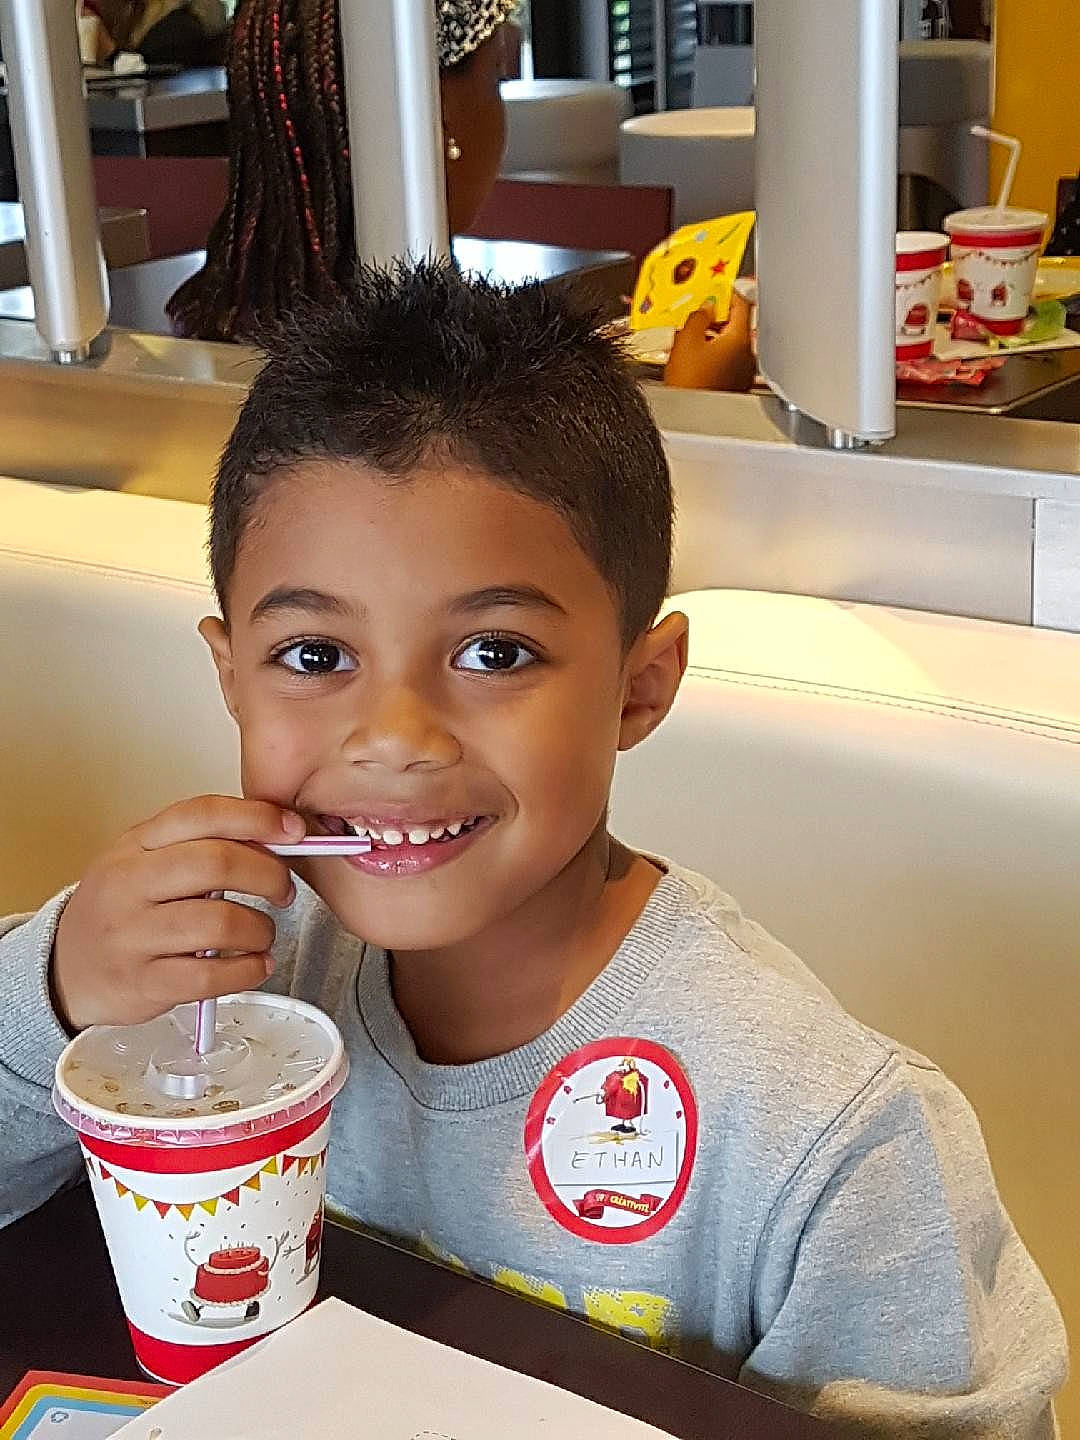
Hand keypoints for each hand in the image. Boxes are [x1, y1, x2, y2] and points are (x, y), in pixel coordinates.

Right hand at [51, 796, 304, 1032]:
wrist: (65, 967)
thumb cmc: (121, 907)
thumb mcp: (147, 859)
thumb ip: (202, 843)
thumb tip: (276, 834)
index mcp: (138, 844)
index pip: (203, 814)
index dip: (257, 818)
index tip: (293, 830)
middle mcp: (131, 884)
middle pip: (218, 864)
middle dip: (269, 875)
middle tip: (283, 890)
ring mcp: (133, 935)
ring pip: (221, 922)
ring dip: (261, 929)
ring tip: (262, 934)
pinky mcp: (143, 982)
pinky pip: (211, 976)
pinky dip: (248, 970)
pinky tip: (254, 965)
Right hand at [663, 291, 756, 392]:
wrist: (691, 418)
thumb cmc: (691, 385)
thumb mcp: (686, 340)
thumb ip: (698, 315)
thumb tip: (706, 307)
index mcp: (740, 338)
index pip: (743, 301)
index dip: (730, 290)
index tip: (720, 286)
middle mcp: (748, 353)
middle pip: (737, 323)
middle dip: (718, 316)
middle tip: (700, 314)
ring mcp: (744, 370)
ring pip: (731, 342)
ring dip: (715, 335)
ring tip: (694, 339)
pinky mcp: (735, 382)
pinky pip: (728, 359)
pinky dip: (715, 353)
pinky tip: (698, 358)